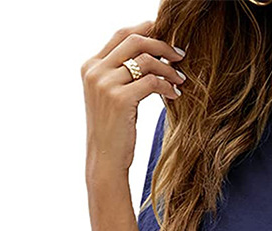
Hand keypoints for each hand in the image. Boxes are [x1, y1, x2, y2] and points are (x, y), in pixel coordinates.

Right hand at [81, 20, 186, 180]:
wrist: (105, 159)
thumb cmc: (113, 131)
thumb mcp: (111, 96)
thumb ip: (121, 73)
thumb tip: (148, 54)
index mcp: (91, 66)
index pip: (121, 35)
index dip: (146, 31)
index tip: (166, 36)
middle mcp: (95, 71)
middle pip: (134, 41)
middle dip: (161, 45)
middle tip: (180, 55)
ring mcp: (106, 84)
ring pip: (145, 61)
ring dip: (168, 69)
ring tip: (180, 80)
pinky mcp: (120, 99)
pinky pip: (152, 82)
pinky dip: (167, 87)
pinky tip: (175, 95)